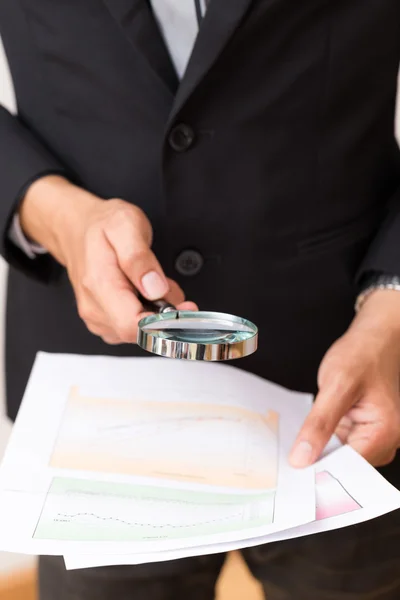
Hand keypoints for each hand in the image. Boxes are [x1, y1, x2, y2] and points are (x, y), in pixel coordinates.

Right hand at [20, 175, 196, 343]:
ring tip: (153, 282)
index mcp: (100, 285)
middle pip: (141, 332)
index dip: (164, 322)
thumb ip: (140, 259)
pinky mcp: (103, 322)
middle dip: (165, 313)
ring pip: (140, 333)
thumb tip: (155, 289)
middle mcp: (95, 308)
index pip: (133, 326)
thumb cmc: (102, 225)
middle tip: (168, 284)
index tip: (184, 308)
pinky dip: (147, 313)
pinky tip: (145, 293)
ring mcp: (97, 318)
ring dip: (157, 312)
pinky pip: (134, 329)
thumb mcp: (126, 226)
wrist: (77, 228)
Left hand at [289, 290, 399, 467]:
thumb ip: (320, 424)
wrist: (375, 338)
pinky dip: (322, 440)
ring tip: (296, 445)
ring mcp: (373, 436)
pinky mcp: (362, 430)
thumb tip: (302, 458)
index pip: (348, 470)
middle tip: (287, 460)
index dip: (320, 472)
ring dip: (318, 451)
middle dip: (317, 462)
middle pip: (344, 467)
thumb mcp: (336, 386)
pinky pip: (338, 444)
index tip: (293, 475)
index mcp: (384, 434)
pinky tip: (306, 435)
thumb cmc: (363, 355)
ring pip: (339, 457)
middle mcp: (384, 440)